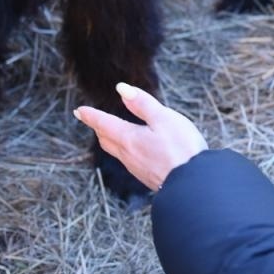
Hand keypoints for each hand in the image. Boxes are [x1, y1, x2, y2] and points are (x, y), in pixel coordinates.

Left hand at [74, 83, 207, 192]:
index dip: (91, 116)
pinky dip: (124, 150)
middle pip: (106, 140)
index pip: (104, 124)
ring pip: (116, 152)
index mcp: (129, 139)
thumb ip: (142, 104)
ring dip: (110, 140)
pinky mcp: (148, 177)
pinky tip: (134, 150)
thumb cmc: (182, 148)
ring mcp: (137, 169)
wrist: (193, 184)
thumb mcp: (164, 118)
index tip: (79, 111)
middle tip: (91, 120)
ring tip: (110, 132)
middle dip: (98, 128)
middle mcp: (128, 155)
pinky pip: (129, 161)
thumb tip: (121, 89)